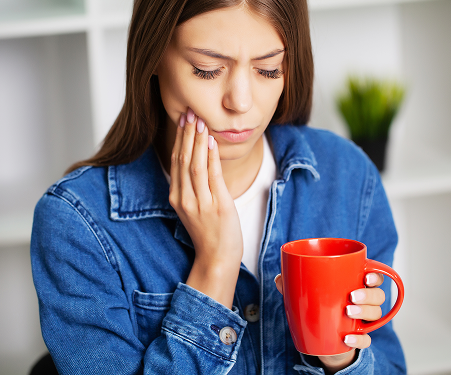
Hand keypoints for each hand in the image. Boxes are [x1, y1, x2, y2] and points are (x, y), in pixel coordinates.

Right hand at [169, 108, 242, 307]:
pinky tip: (211, 142)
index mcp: (177, 197)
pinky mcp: (217, 206)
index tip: (183, 120)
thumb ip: (192, 186)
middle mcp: (185, 198)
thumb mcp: (193, 208)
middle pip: (183, 159)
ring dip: (197, 141)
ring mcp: (200, 202)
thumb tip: (198, 160)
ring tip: (199, 121)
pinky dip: (211, 157)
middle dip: (186, 134)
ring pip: (195, 165)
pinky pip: (212, 176)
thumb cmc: (208, 232)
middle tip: (190, 113)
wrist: (217, 258)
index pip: (176, 162)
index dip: (179, 139)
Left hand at [274, 272, 384, 372]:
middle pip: (378, 295)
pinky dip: (359, 339)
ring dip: (365, 312)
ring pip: (376, 314)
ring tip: (347, 311)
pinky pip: (367, 339)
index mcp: (354, 285)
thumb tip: (279, 278)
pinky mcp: (359, 338)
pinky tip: (347, 338)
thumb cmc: (317, 307)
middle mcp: (364, 302)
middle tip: (352, 296)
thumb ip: (293, 285)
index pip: (373, 277)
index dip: (375, 276)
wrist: (320, 339)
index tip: (366, 276)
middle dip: (368, 294)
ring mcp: (363, 321)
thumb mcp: (306, 294)